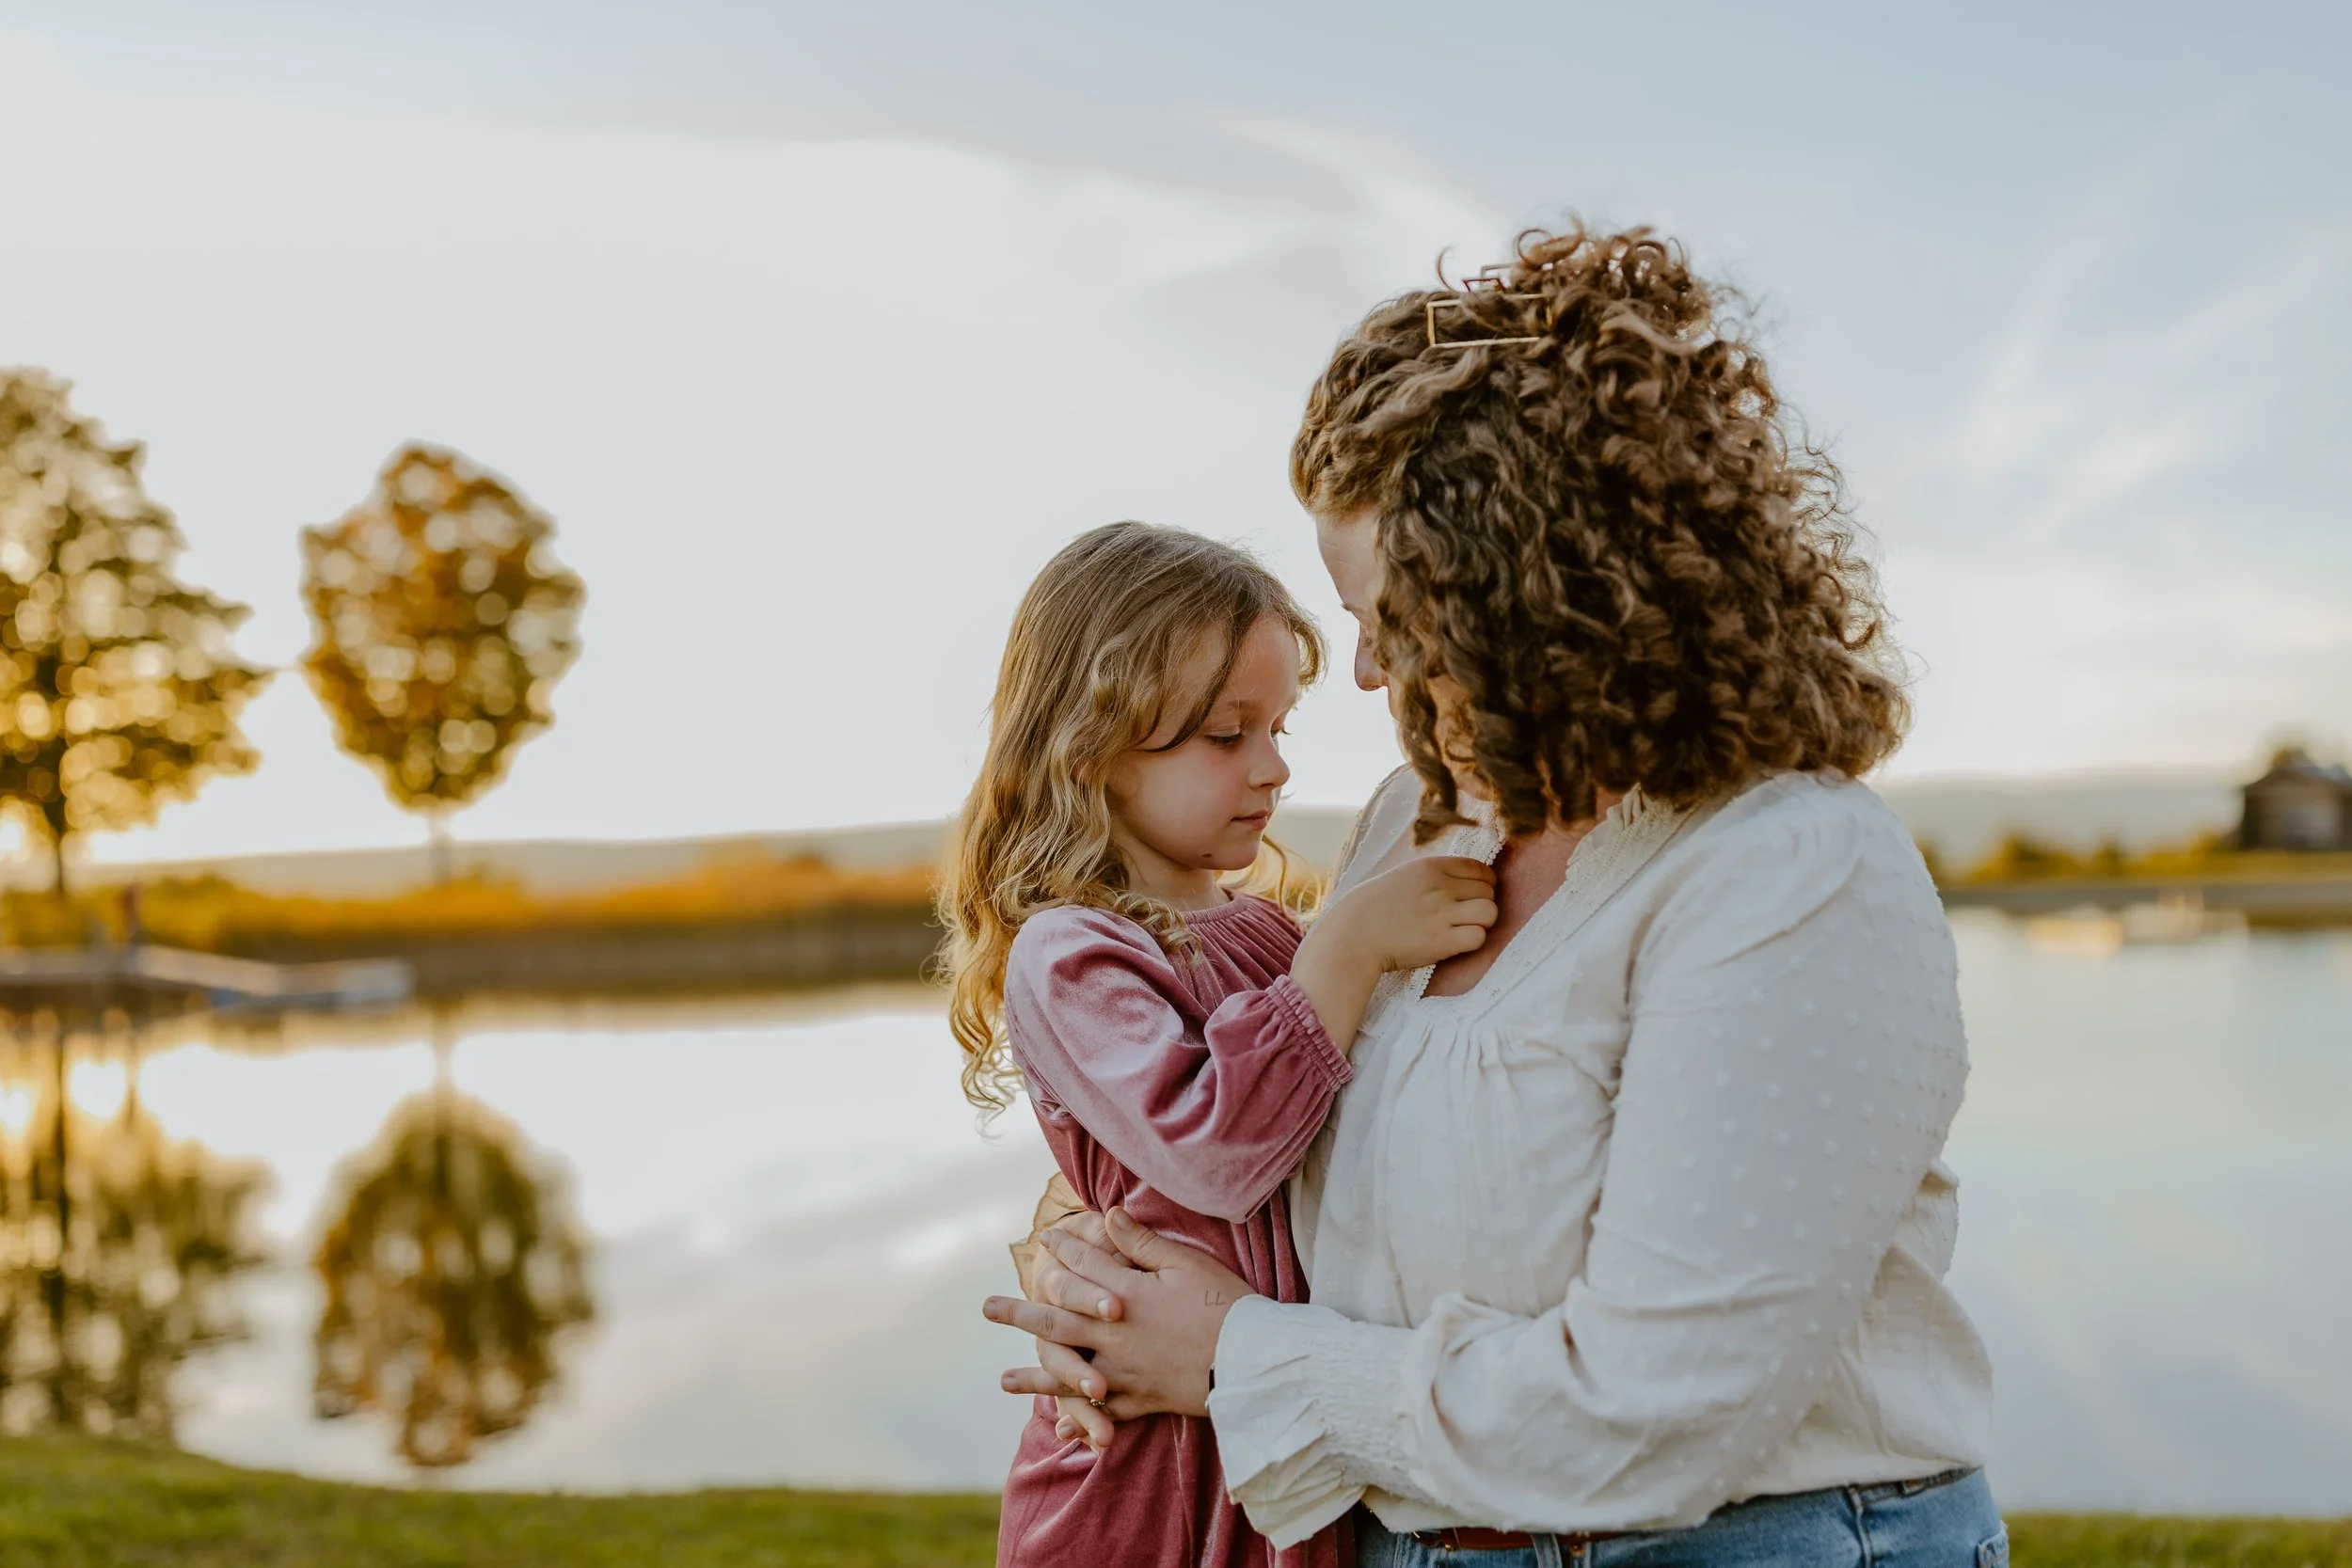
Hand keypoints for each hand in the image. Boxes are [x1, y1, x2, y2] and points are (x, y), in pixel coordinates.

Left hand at [986, 1207, 1255, 1426]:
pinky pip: (1105, 1412)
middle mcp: (1115, 1336)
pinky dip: (1082, 1419)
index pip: (1085, 1268)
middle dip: (1021, 1313)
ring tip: (1003, 1380)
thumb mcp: (1186, 1263)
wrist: (1252, 1360)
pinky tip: (1063, 1428)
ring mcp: (1125, 1372)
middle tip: (986, 1309)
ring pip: (1070, 1374)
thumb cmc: (1224, 1305)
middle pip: (1058, 1322)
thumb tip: (1107, 1217)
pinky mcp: (1144, 1400)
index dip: (1065, 1251)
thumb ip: (1141, 1243)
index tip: (1045, 1240)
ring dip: (1034, 1378)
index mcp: (1125, 1296)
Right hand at [1288, 855, 1495, 1048]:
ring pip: (1490, 912)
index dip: (1484, 883)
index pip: (1480, 868)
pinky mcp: (1441, 942)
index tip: (1474, 895)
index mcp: (1430, 866)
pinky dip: (1472, 941)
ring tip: (1465, 929)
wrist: (1352, 936)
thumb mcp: (1403, 876)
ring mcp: (1441, 914)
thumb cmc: (1375, 907)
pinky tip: (1456, 943)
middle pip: (1488, 891)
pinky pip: (1479, 937)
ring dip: (1483, 922)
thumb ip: (1434, 874)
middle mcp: (1439, 887)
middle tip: (1465, 916)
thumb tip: (1467, 878)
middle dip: (1481, 904)